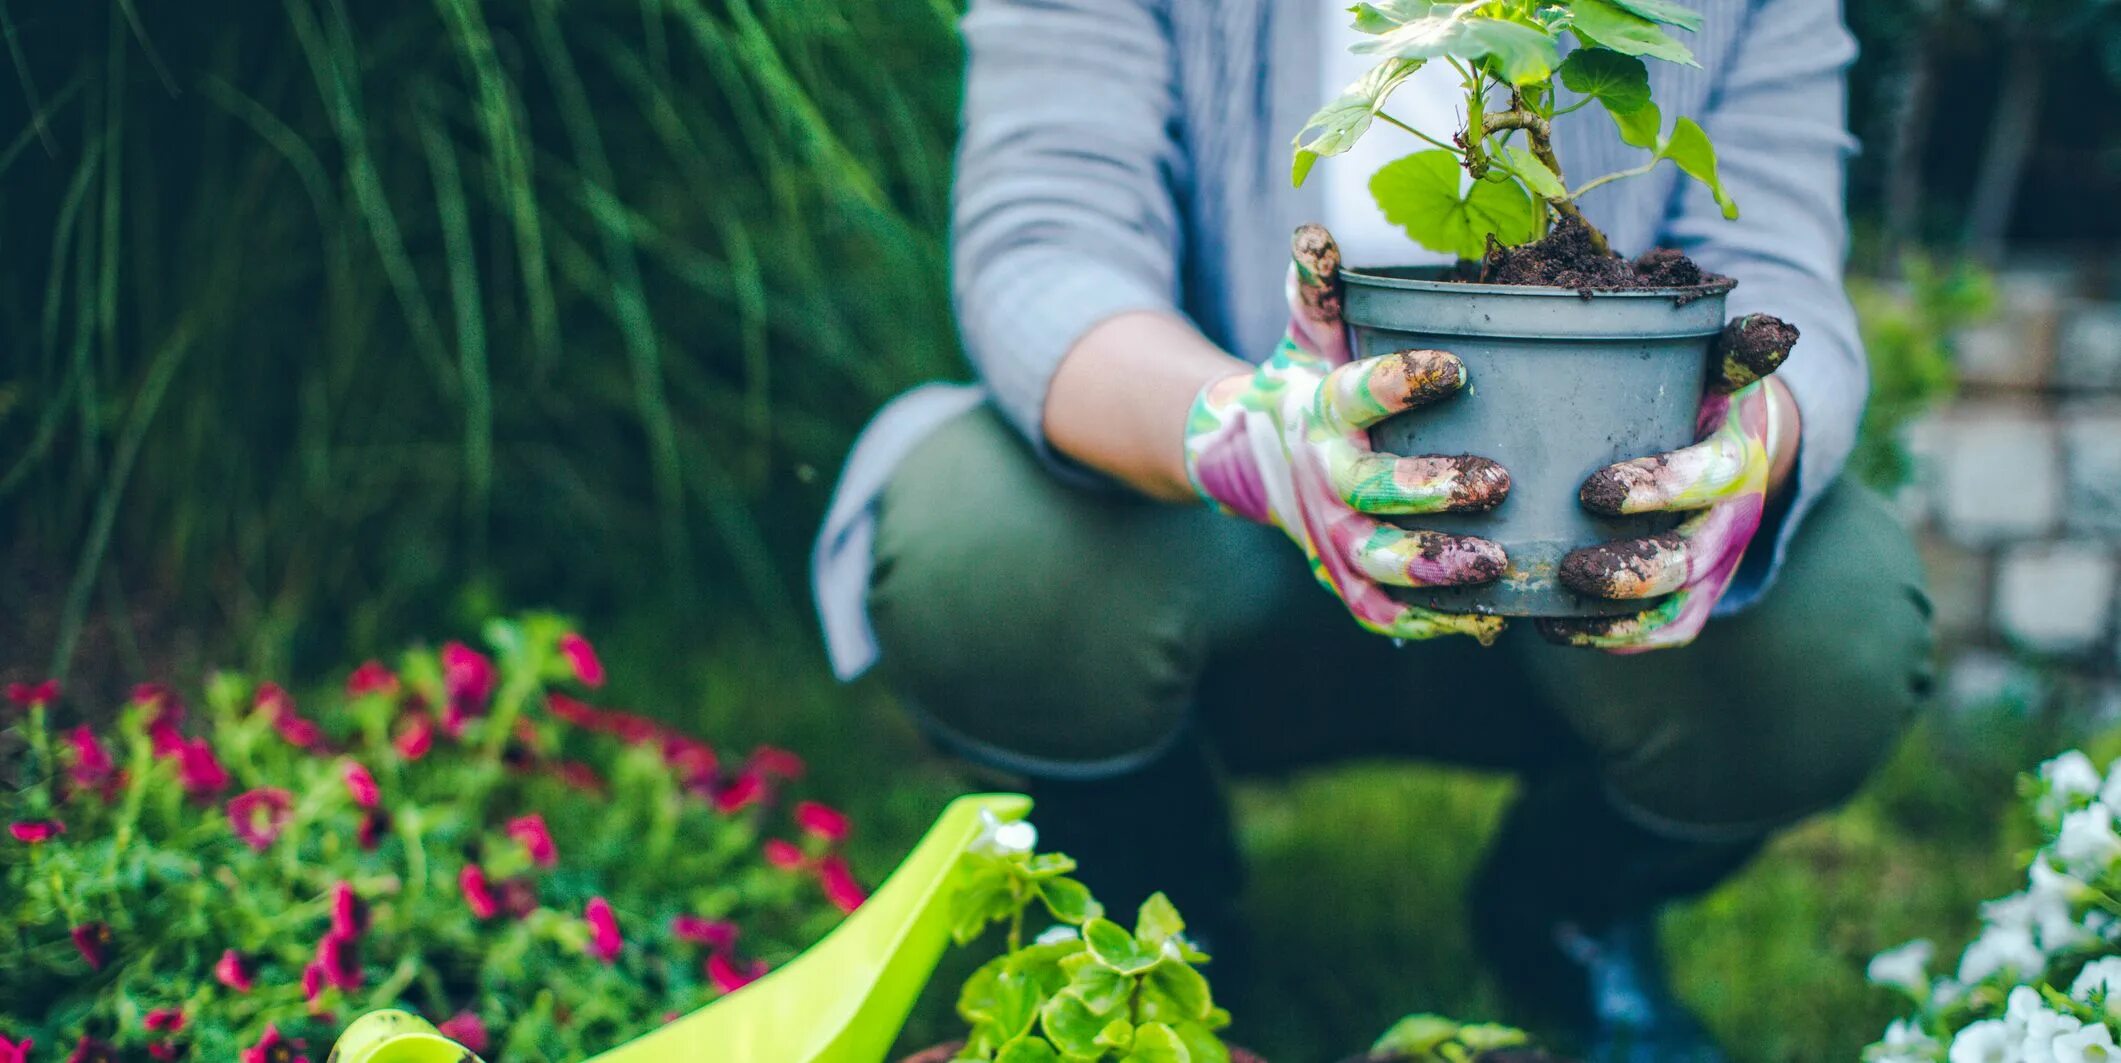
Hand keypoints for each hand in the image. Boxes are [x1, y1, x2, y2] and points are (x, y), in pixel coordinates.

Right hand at [1182, 224, 1512, 642]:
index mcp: (1323, 411)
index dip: (1403, 382)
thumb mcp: (1311, 334)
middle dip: (1430, 490)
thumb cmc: (1309, 384)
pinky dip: (1428, 621)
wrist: (1252, 460)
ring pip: (1379, 561)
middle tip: (1496, 480)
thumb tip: (1315, 231)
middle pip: (1371, 491)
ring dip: (1436, 566)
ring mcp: (1334, 537)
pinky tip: (1486, 619)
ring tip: (1498, 561)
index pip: (1359, 394)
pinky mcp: (1346, 580)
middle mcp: (1324, 479)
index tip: (1458, 367)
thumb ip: (1321, 288)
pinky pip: (1383, 610)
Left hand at [1537, 314, 1800, 652]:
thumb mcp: (1719, 366)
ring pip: (1676, 609)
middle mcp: (1732, 520)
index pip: (1708, 478)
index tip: (1592, 491)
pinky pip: (1663, 632)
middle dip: (1631, 571)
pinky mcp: (1695, 596)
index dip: (1657, 489)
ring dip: (1618, 617)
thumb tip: (1771, 329)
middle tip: (1570, 568)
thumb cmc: (1704, 396)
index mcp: (1737, 457)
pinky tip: (1556, 630)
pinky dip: (1614, 639)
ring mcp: (1715, 566)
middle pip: (1690, 560)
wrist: (1739, 443)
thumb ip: (1733, 349)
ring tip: (1555, 610)